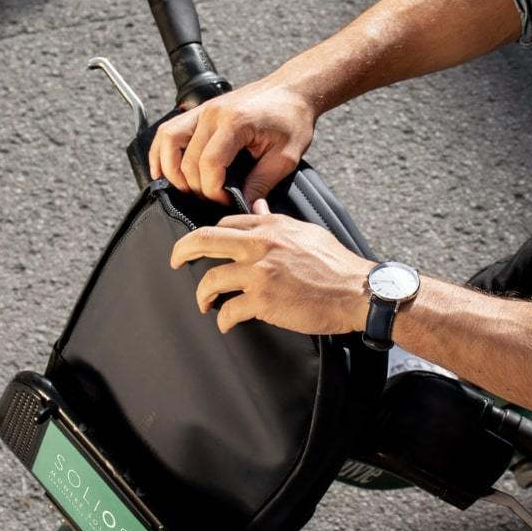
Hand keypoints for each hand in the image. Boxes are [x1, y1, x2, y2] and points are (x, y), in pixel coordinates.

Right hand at [149, 77, 318, 205]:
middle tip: (214, 199)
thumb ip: (262, 184)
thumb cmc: (291, 118)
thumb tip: (246, 207)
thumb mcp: (285, 156)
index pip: (209, 165)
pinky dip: (160, 152)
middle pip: (187, 160)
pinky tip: (163, 171)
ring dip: (171, 171)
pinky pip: (168, 131)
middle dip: (197, 188)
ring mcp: (202, 110)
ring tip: (186, 190)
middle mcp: (212, 114)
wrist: (292, 90)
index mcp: (235, 122)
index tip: (226, 201)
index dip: (213, 191)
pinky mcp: (198, 112)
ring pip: (168, 142)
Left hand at [170, 199, 372, 334]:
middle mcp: (261, 245)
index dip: (212, 234)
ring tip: (203, 303)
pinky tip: (224, 322)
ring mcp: (259, 273)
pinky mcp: (263, 300)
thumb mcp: (306, 232)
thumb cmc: (338, 265)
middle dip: (182, 250)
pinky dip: (223, 319)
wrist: (357, 291)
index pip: (227, 222)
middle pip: (205, 240)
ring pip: (210, 280)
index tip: (205, 245)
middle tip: (174, 260)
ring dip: (202, 294)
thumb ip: (277, 220)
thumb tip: (259, 207)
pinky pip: (229, 309)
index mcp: (271, 226)